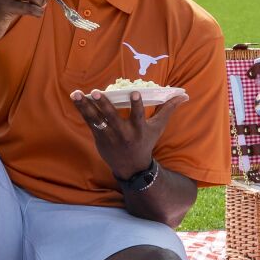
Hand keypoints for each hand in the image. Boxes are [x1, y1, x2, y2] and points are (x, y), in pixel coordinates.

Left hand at [69, 86, 186, 181]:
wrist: (131, 167)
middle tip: (96, 92)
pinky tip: (75, 98)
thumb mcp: (158, 127)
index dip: (136, 105)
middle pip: (112, 117)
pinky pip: (89, 121)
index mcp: (139, 129)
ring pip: (96, 119)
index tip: (134, 93)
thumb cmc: (146, 142)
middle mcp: (123, 133)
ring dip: (86, 105)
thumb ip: (168, 109)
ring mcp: (109, 136)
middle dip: (104, 105)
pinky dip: (82, 109)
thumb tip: (184, 95)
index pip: (138, 115)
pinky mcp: (99, 137)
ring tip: (77, 93)